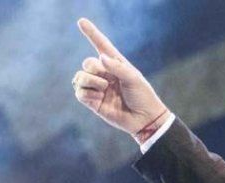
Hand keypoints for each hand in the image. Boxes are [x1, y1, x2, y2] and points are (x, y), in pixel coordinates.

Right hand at [72, 18, 169, 142]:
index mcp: (116, 65)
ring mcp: (98, 88)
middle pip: (87, 63)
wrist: (145, 119)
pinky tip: (98, 97)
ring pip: (80, 77)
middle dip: (93, 68)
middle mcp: (105, 75)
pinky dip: (87, 93)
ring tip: (104, 88)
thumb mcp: (133, 78)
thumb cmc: (143, 96)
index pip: (101, 46)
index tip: (81, 21)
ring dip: (90, 81)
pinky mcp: (93, 102)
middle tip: (106, 79)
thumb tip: (100, 58)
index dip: (92, 34)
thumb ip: (117, 67)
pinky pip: (79, 92)